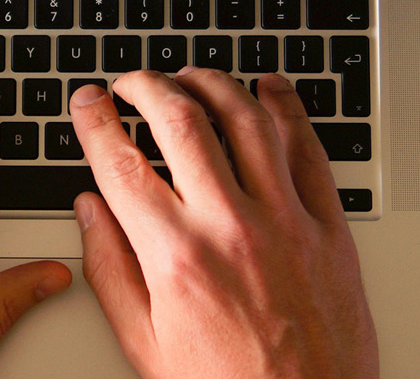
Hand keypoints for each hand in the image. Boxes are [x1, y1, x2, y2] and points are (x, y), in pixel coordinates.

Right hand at [69, 68, 377, 378]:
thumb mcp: (145, 344)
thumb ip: (110, 270)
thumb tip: (90, 211)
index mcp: (175, 258)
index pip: (121, 163)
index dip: (97, 121)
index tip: (89, 102)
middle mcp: (229, 228)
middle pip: (180, 123)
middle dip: (147, 87)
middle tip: (132, 83)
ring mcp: (286, 223)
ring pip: (247, 120)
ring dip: (213, 84)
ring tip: (191, 76)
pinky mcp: (330, 229)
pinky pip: (308, 149)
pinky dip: (287, 108)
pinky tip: (271, 90)